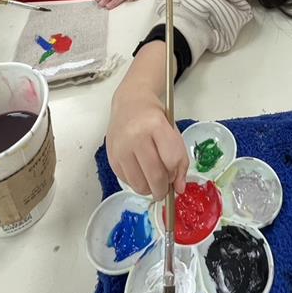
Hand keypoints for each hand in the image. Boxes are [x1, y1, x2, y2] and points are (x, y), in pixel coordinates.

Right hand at [106, 65, 187, 200]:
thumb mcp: (173, 132)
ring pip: (139, 183)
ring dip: (149, 189)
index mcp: (156, 125)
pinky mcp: (111, 157)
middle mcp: (136, 136)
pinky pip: (127, 181)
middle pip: (155, 175)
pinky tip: (141, 173)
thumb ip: (180, 160)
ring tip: (153, 182)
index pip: (171, 160)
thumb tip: (179, 188)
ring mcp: (121, 147)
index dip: (176, 174)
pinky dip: (136, 183)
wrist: (131, 103)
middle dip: (163, 189)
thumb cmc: (155, 118)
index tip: (175, 177)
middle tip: (164, 189)